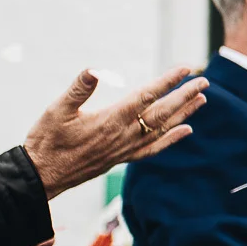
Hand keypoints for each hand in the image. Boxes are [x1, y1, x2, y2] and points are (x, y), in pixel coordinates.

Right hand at [25, 68, 207, 199]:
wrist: (42, 176)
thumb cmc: (47, 140)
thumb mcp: (56, 110)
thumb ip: (78, 90)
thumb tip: (94, 70)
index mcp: (111, 120)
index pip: (146, 96)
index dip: (167, 82)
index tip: (185, 70)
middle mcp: (124, 135)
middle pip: (162, 112)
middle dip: (184, 95)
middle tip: (204, 81)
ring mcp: (126, 148)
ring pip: (162, 129)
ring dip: (184, 113)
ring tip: (202, 100)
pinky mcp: (122, 158)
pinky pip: (154, 148)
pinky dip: (172, 139)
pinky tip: (186, 131)